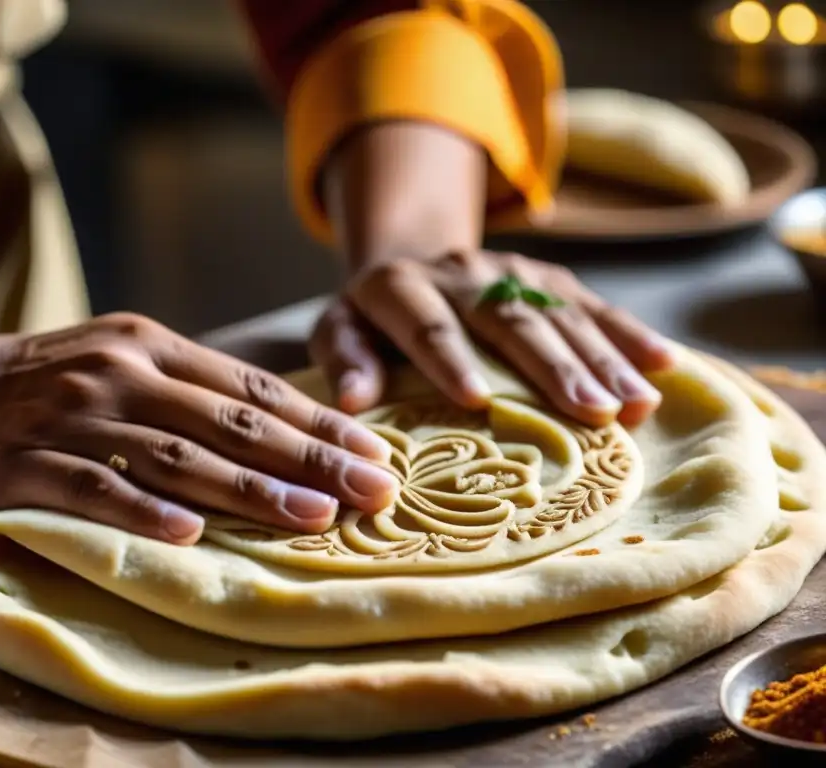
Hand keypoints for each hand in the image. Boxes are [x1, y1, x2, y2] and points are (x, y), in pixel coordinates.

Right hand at [0, 314, 398, 544]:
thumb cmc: (44, 382)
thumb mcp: (123, 362)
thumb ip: (190, 390)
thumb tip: (281, 431)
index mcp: (152, 346)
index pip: (253, 389)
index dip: (318, 424)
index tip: (374, 455)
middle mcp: (121, 371)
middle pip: (231, 421)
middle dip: (309, 459)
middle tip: (371, 492)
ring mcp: (71, 415)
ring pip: (175, 454)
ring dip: (248, 489)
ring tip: (310, 519)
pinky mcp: (21, 461)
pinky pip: (91, 486)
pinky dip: (141, 509)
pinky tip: (188, 535)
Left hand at [309, 250, 673, 427]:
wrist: (412, 259)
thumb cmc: (371, 320)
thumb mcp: (339, 330)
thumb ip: (344, 358)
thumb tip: (353, 401)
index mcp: (400, 287)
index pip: (429, 326)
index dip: (451, 361)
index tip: (477, 402)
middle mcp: (461, 273)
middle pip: (510, 321)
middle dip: (553, 366)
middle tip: (592, 412)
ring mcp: (510, 271)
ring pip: (560, 313)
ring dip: (603, 358)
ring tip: (636, 404)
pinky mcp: (546, 277)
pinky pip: (592, 303)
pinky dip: (629, 333)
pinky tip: (665, 364)